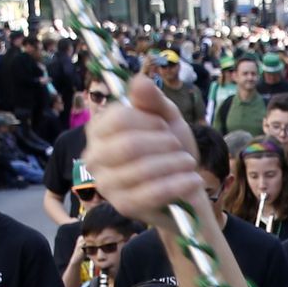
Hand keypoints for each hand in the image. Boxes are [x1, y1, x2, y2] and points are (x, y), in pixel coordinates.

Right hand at [82, 76, 208, 229]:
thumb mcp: (166, 117)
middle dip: (163, 144)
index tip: (164, 125)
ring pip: (142, 170)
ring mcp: (106, 185)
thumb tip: (139, 80)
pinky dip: (177, 184)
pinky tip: (193, 180)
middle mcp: (94, 157)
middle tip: (178, 147)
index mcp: (98, 130)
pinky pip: (151, 194)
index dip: (149, 120)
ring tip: (188, 162)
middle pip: (129, 145)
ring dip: (174, 164)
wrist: (183, 187)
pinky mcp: (123, 207)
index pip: (118, 118)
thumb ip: (152, 99)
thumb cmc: (169, 149)